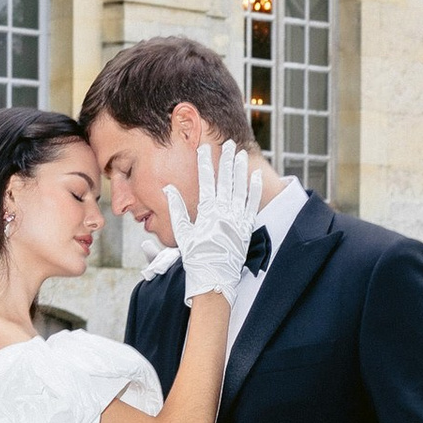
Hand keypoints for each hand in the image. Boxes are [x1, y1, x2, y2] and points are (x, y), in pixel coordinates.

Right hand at [162, 138, 260, 302]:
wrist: (214, 278)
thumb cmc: (195, 257)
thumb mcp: (181, 233)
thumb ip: (176, 209)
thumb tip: (168, 188)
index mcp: (206, 211)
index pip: (206, 180)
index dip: (205, 162)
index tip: (204, 147)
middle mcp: (223, 212)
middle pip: (225, 179)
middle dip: (226, 159)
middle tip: (228, 144)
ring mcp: (236, 218)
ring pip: (240, 188)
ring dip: (241, 170)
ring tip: (241, 154)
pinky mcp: (246, 227)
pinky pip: (252, 204)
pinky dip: (254, 189)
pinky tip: (254, 176)